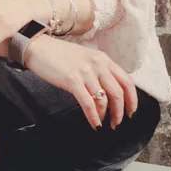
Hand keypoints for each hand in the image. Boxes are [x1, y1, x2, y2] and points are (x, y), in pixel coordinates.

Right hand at [23, 36, 137, 129]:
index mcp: (103, 58)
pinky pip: (88, 103)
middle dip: (120, 112)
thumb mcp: (85, 57)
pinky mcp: (72, 80)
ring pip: (104, 100)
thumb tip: (108, 91)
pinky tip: (94, 123)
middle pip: (118, 93)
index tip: (131, 111)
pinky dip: (93, 116)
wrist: (37, 47)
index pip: (126, 81)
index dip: (132, 99)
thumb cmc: (58, 54)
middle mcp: (97, 64)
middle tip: (117, 123)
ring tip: (103, 123)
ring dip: (106, 116)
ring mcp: (85, 72)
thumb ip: (98, 70)